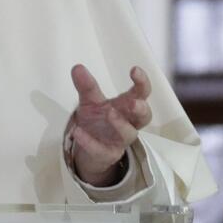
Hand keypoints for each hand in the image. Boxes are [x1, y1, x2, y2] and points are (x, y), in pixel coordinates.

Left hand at [68, 64, 152, 185]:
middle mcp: (129, 122)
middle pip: (144, 116)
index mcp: (127, 105)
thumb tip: (77, 67)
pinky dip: (90, 142)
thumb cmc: (97, 120)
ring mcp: (120, 140)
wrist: (88, 148)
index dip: (142, 82)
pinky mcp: (108, 154)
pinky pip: (102, 150)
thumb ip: (86, 85)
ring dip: (120, 124)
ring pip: (129, 134)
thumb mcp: (90, 100)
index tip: (134, 70)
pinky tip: (78, 132)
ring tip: (109, 113)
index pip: (141, 92)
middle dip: (140, 109)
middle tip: (132, 102)